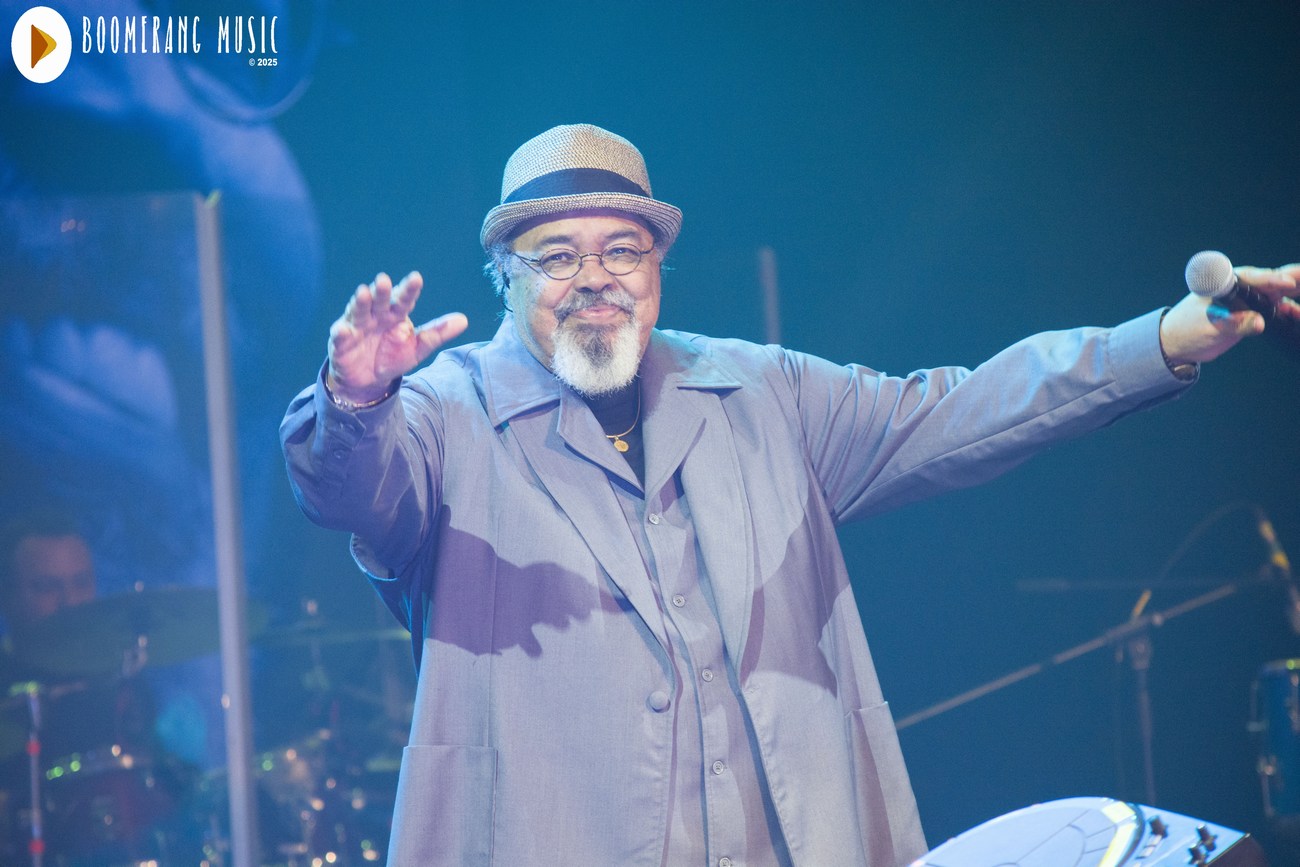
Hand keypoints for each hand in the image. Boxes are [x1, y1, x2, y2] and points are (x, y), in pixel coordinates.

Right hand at [326, 271, 467, 401]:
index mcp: (395, 315)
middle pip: (379, 301)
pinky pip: (340, 336)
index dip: (409, 290)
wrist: (369, 381)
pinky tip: (342, 329)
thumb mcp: (418, 348)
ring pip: (359, 312)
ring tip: (363, 293)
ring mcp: (357, 326)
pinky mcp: (341, 342)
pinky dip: (341, 332)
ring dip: (360, 303)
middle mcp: (376, 316)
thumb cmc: (393, 357)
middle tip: (384, 280)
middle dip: (381, 291)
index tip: (416, 279)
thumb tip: (464, 320)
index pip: (404, 300)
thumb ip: (437, 333)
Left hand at [1159, 262, 1299, 363]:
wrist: (1179, 342)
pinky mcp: (1253, 311)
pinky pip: (1276, 308)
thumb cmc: (1187, 329)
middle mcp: (1240, 287)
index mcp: (1225, 283)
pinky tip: (1298, 314)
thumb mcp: (1210, 328)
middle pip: (1270, 279)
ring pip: (1278, 292)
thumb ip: (1235, 324)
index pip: (1252, 278)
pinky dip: (1289, 310)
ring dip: (1295, 292)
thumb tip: (1259, 322)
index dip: (1270, 280)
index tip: (1286, 283)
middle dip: (1292, 278)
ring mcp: (1248, 298)